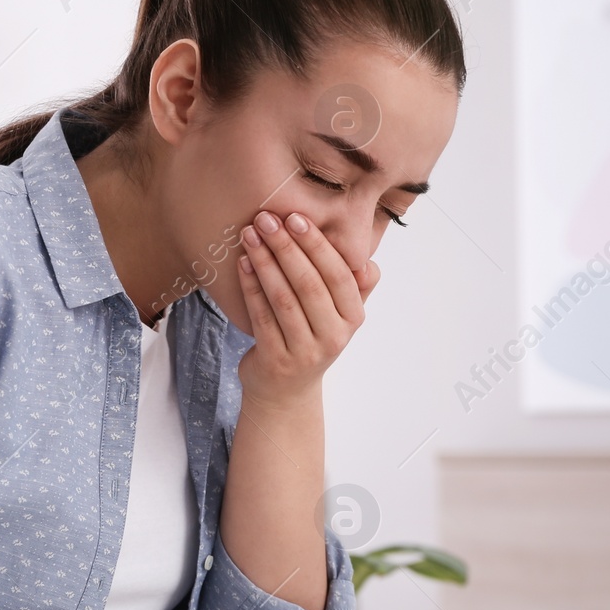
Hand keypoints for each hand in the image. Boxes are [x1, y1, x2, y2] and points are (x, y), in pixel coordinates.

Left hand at [235, 209, 379, 404]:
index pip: (339, 275)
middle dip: (286, 247)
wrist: (286, 392)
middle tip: (266, 219)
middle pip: (309, 284)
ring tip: (250, 235)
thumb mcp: (340, 315)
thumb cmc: (311, 338)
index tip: (295, 218)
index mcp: (353, 318)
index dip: (317, 245)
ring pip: (284, 298)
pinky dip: (251, 287)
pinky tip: (242, 263)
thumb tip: (366, 259)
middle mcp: (334, 336)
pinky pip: (261, 316)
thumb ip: (355, 286)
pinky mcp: (276, 361)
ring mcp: (304, 352)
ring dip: (265, 262)